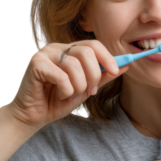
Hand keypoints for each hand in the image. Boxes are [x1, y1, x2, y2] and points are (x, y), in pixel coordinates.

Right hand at [8, 40, 128, 129]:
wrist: (34, 116)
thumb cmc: (58, 100)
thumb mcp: (86, 88)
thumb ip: (104, 76)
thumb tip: (126, 65)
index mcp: (69, 50)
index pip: (93, 45)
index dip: (107, 57)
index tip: (116, 70)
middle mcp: (57, 47)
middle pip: (87, 52)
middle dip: (93, 76)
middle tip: (90, 91)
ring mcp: (45, 53)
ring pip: (74, 65)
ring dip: (78, 86)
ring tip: (71, 94)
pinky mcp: (35, 63)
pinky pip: (61, 76)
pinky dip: (66, 90)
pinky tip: (60, 94)